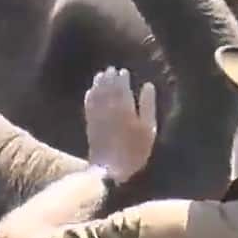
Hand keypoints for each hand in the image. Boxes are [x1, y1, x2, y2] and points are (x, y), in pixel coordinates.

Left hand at [84, 68, 156, 183]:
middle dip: (109, 77)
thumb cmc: (135, 150)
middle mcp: (108, 107)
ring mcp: (97, 116)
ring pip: (96, 94)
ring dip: (98, 84)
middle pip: (107, 88)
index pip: (121, 87)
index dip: (122, 78)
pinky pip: (88, 105)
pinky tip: (90, 92)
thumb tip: (148, 86)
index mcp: (124, 107)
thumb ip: (148, 106)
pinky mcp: (90, 124)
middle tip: (110, 69)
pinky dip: (89, 96)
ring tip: (100, 75)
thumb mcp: (148, 129)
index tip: (123, 71)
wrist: (110, 168)